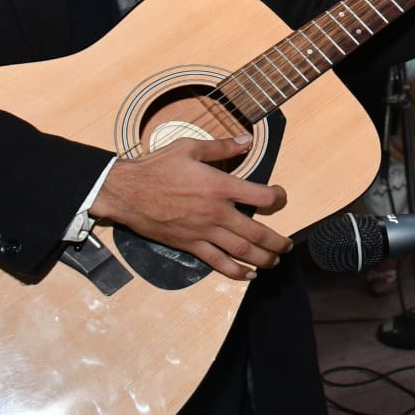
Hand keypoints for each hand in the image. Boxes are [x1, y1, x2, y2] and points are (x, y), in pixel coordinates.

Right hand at [89, 134, 290, 280]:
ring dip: (262, 258)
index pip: (261, 197)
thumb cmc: (156, 167)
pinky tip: (248, 275)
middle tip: (287, 244)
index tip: (281, 198)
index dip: (278, 199)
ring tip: (274, 261)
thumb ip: (222, 146)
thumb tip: (247, 140)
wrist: (126, 192)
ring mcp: (203, 232)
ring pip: (240, 251)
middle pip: (256, 232)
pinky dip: (235, 271)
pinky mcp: (189, 245)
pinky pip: (216, 262)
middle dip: (277, 241)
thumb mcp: (189, 147)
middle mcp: (216, 213)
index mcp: (219, 186)